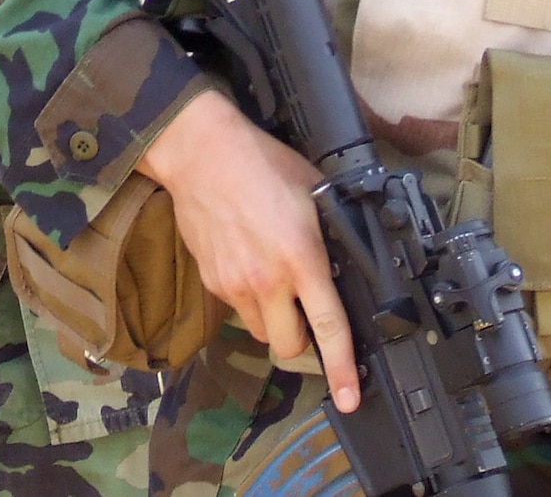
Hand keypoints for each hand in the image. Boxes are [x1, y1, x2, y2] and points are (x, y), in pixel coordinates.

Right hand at [138, 89, 359, 411]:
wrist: (201, 154)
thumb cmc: (260, 164)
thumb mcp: (315, 192)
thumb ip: (332, 232)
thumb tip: (348, 259)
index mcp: (300, 258)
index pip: (329, 327)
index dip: (342, 369)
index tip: (349, 397)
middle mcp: (266, 280)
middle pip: (290, 348)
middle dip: (303, 341)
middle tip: (307, 315)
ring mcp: (234, 284)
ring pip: (262, 332)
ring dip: (274, 321)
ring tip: (275, 285)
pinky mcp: (211, 280)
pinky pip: (237, 308)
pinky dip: (249, 300)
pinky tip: (250, 265)